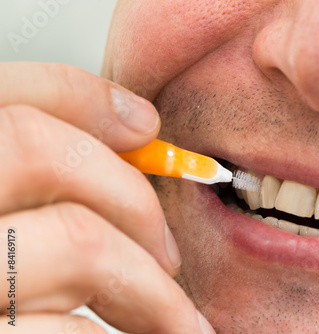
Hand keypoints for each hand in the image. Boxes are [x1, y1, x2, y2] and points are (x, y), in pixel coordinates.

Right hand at [0, 63, 214, 333]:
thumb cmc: (3, 287)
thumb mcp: (4, 222)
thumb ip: (46, 174)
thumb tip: (138, 123)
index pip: (3, 96)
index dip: (83, 98)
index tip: (146, 127)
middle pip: (39, 151)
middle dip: (129, 194)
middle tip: (170, 253)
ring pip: (76, 241)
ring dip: (152, 288)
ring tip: (178, 321)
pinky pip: (71, 331)